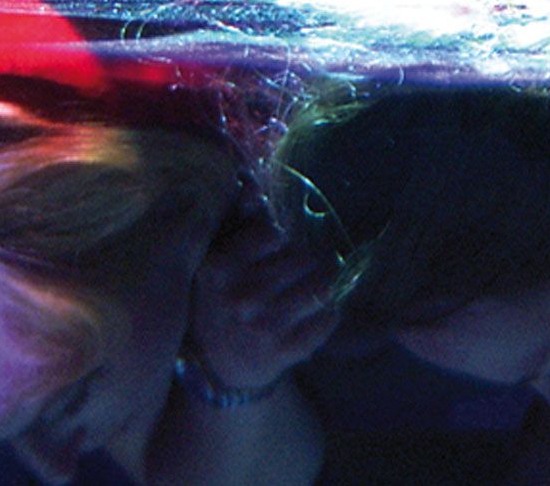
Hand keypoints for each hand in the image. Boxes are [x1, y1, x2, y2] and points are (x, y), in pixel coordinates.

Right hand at [187, 208, 338, 391]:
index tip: (294, 238)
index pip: (275, 232)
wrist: (217, 365)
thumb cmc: (220, 298)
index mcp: (220, 267)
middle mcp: (240, 296)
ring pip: (322, 287)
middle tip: (320, 256)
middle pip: (305, 258)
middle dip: (317, 254)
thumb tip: (255, 185)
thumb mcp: (218, 258)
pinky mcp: (284, 351)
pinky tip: (322, 307)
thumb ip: (237, 220)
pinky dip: (332, 310)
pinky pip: (328, 319)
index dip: (290, 232)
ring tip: (325, 278)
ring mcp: (263, 326)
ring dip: (330, 279)